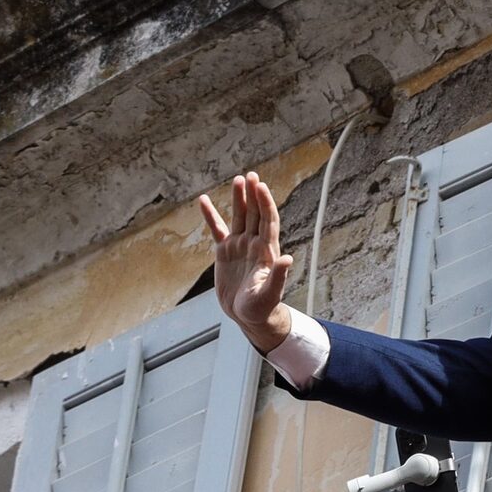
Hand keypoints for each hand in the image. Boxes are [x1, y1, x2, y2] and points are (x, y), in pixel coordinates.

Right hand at [198, 172, 293, 352]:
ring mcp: (240, 246)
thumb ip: (278, 276)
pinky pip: (217, 229)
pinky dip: (210, 216)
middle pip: (254, 214)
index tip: (260, 186)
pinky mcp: (225, 252)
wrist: (249, 316)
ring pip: (239, 217)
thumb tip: (288, 259)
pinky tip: (203, 201)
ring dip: (238, 199)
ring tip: (237, 180)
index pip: (268, 221)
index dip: (265, 203)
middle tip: (250, 175)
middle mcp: (254, 244)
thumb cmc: (262, 308)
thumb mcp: (269, 294)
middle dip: (253, 195)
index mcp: (266, 251)